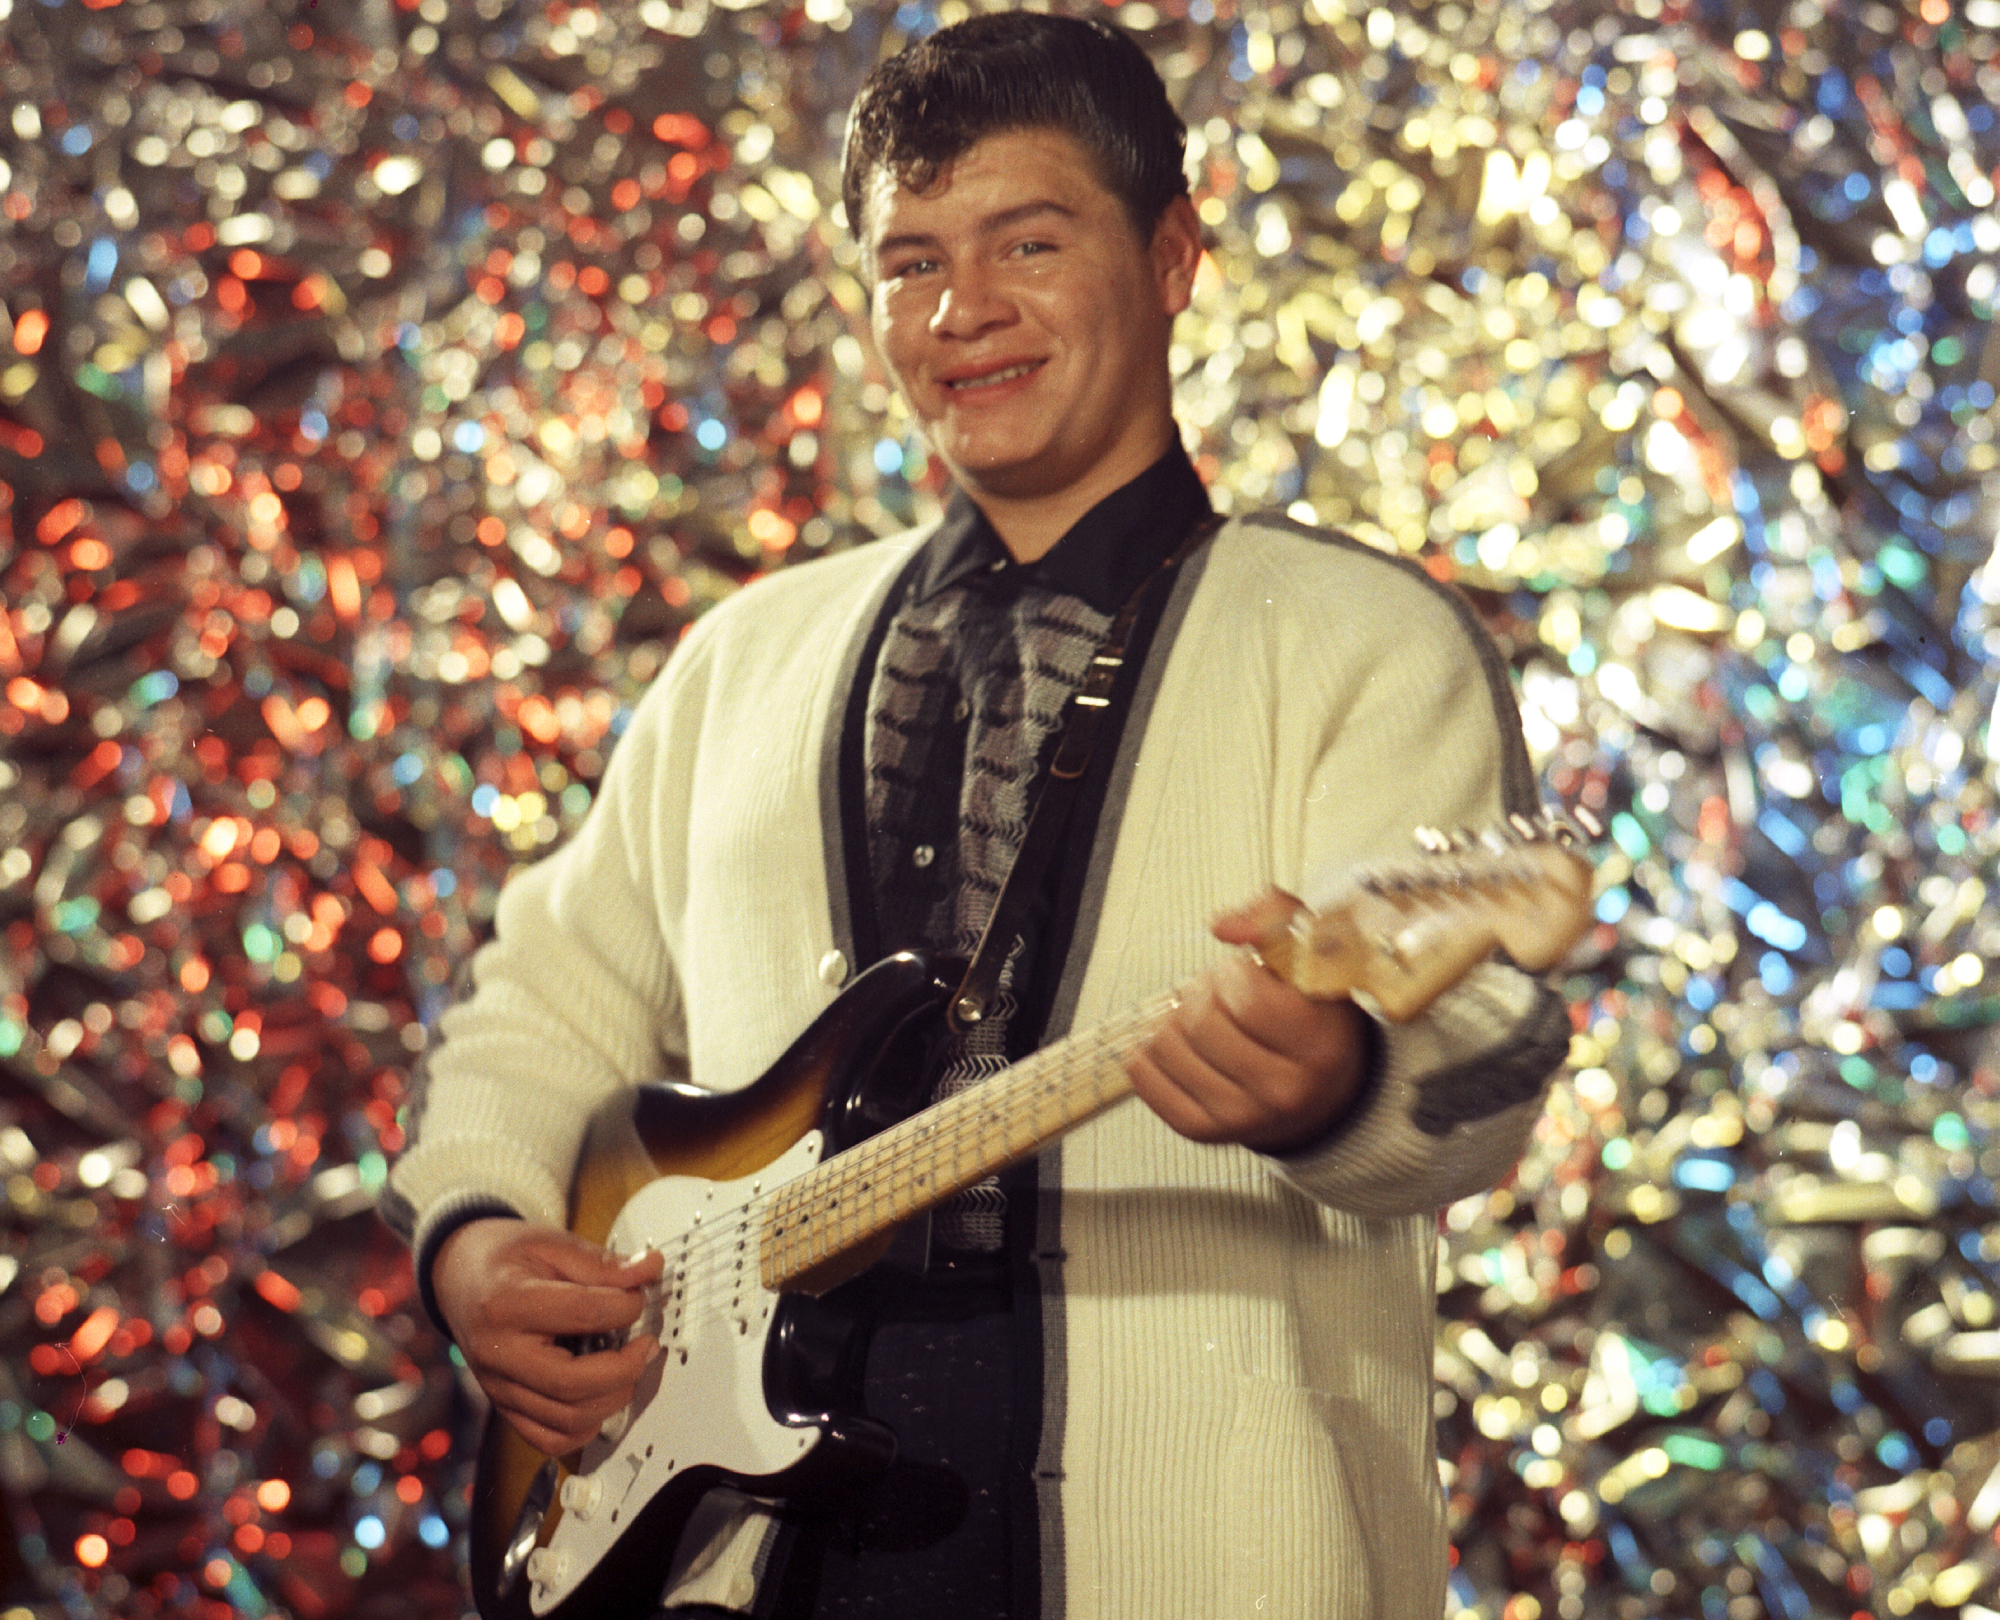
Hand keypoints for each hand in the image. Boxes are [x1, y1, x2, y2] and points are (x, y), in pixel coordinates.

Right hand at [433, 1216, 664, 1456]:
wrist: (459, 1277)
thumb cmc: (503, 1260)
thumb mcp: (551, 1243)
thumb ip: (601, 1263)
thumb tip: (648, 1272)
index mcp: (507, 1304)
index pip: (584, 1314)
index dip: (626, 1306)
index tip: (640, 1296)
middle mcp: (498, 1354)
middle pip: (572, 1383)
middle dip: (625, 1368)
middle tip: (647, 1345)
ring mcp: (498, 1387)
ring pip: (566, 1420)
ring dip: (612, 1399)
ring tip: (628, 1367)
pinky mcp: (504, 1407)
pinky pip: (549, 1439)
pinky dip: (585, 1428)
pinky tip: (601, 1397)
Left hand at [1127, 888, 1370, 1154]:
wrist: (1322, 1095)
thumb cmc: (1315, 1019)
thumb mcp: (1314, 957)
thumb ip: (1276, 917)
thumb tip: (1224, 926)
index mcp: (1319, 1047)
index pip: (1246, 994)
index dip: (1237, 972)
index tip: (1249, 975)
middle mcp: (1282, 1091)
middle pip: (1200, 1019)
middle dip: (1205, 992)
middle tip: (1226, 997)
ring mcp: (1240, 1117)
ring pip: (1165, 1042)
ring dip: (1176, 1017)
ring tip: (1208, 1021)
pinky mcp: (1202, 1129)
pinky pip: (1142, 1073)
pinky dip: (1151, 1049)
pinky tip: (1183, 1046)